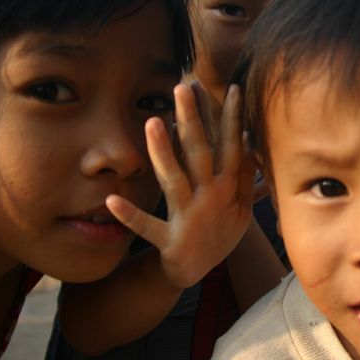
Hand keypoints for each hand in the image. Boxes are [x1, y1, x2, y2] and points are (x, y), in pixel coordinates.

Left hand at [105, 83, 254, 288]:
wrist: (197, 272)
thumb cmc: (219, 231)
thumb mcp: (242, 205)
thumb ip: (244, 174)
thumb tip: (249, 138)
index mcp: (226, 187)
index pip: (230, 146)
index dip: (233, 117)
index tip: (234, 87)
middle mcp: (208, 198)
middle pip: (199, 153)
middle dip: (192, 119)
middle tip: (183, 86)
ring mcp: (187, 218)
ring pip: (174, 180)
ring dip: (163, 153)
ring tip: (153, 121)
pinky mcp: (167, 240)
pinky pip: (146, 227)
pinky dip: (130, 216)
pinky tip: (110, 200)